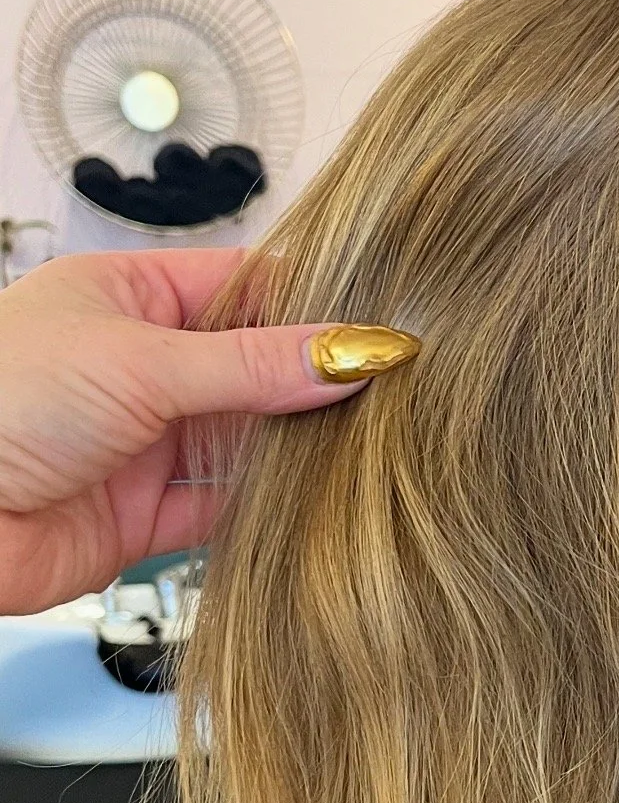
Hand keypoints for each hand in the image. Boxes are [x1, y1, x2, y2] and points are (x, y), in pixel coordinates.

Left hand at [0, 249, 380, 613]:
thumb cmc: (0, 403)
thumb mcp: (140, 362)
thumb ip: (252, 365)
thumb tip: (354, 351)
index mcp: (127, 297)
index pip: (244, 286)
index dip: (313, 302)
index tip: (383, 323)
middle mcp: (140, 366)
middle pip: (253, 367)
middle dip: (315, 379)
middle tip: (395, 387)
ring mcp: (144, 442)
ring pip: (247, 440)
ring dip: (298, 447)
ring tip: (374, 442)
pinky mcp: (144, 516)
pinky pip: (226, 508)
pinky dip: (270, 508)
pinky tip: (318, 499)